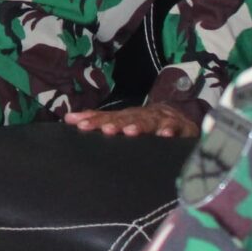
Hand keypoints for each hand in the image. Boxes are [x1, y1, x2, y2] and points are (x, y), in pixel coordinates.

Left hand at [64, 103, 198, 137]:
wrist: (183, 118)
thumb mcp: (125, 121)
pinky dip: (170, 130)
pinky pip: (176, 128)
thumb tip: (68, 118)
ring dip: (140, 126)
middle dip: (115, 123)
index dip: (94, 120)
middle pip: (127, 118)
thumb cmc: (148, 123)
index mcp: (129, 115)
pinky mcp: (182, 127)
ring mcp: (163, 120)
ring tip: (130, 132)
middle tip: (105, 130)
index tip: (78, 125)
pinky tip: (164, 135)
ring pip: (150, 122)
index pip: (108, 117)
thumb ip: (100, 120)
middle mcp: (144, 115)